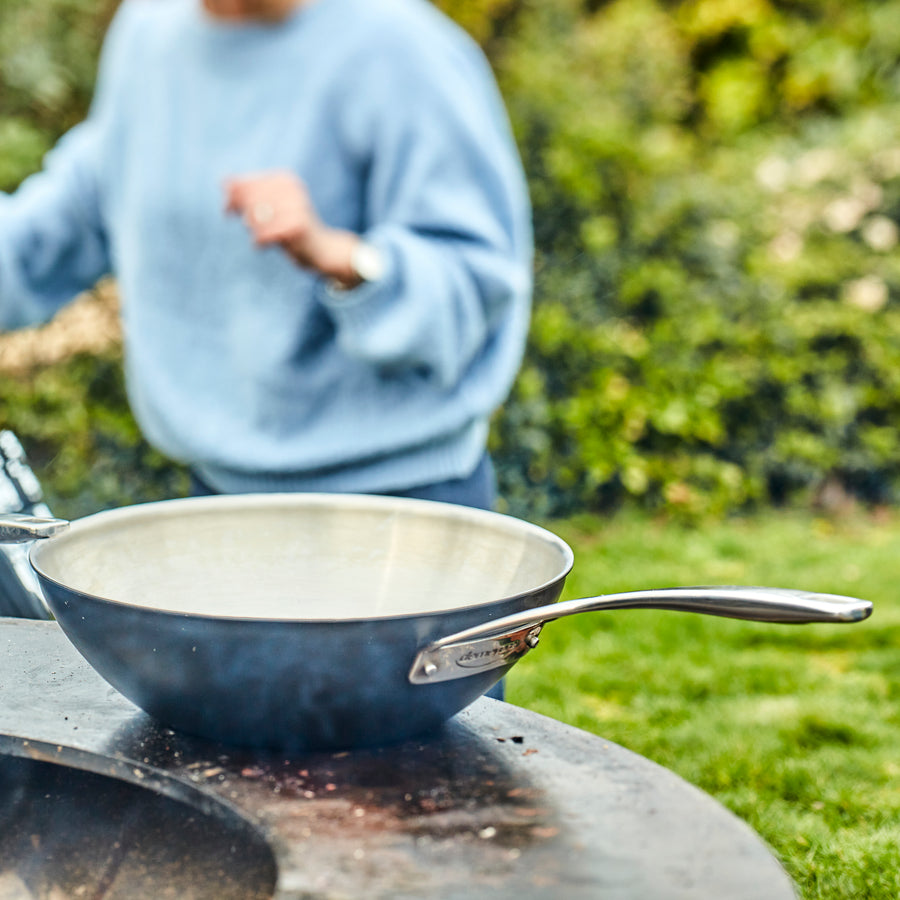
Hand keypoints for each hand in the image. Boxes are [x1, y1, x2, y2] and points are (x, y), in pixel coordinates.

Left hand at [224, 171, 361, 286]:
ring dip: (252, 229)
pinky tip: (262, 245)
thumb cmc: (290, 227)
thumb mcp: (270, 208)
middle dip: (242, 213)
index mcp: (285, 179)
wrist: (322, 249)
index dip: (233, 196)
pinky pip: (264, 233)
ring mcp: (296, 206)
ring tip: (260, 235)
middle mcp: (292, 189)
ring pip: (255, 217)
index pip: (249, 183)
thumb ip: (247, 195)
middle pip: (250, 199)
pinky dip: (259, 241)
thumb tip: (223, 182)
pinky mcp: (297, 225)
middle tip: (245, 225)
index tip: (227, 211)